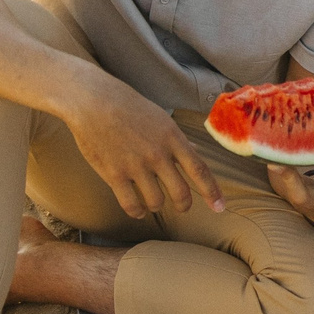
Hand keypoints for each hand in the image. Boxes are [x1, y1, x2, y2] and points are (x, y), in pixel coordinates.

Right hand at [66, 76, 224, 217]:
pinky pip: (131, 205)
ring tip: (153, 202)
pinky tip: (137, 210)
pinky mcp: (114, 174)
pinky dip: (137, 212)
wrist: (93, 101)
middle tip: (183, 207)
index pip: (200, 170)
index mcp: (173, 138)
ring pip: (157, 202)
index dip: (212, 192)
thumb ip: (178, 140)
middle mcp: (158, 154)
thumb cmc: (128, 107)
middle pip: (181, 192)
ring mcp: (136, 165)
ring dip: (157, 206)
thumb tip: (197, 151)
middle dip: (184, 205)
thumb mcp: (160, 119)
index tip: (220, 207)